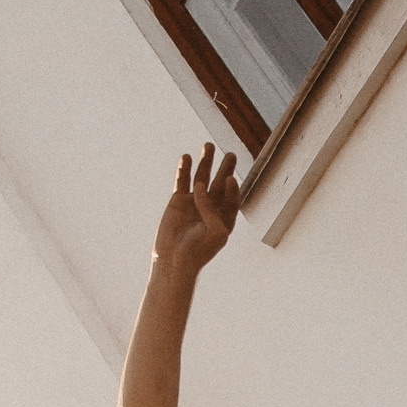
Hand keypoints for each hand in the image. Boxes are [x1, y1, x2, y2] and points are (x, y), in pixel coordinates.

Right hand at [153, 143, 240, 275]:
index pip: (232, 198)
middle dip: (225, 169)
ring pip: (201, 177)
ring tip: (208, 146)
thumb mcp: (215, 232)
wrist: (174, 261)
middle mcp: (210, 208)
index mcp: (225, 218)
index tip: (230, 179)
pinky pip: (182, 181)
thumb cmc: (199, 251)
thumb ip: (212, 209)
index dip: (233, 188)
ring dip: (206, 162)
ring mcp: (194, 203)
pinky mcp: (178, 201)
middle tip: (230, 154)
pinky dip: (184, 169)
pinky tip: (186, 157)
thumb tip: (201, 186)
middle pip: (220, 183)